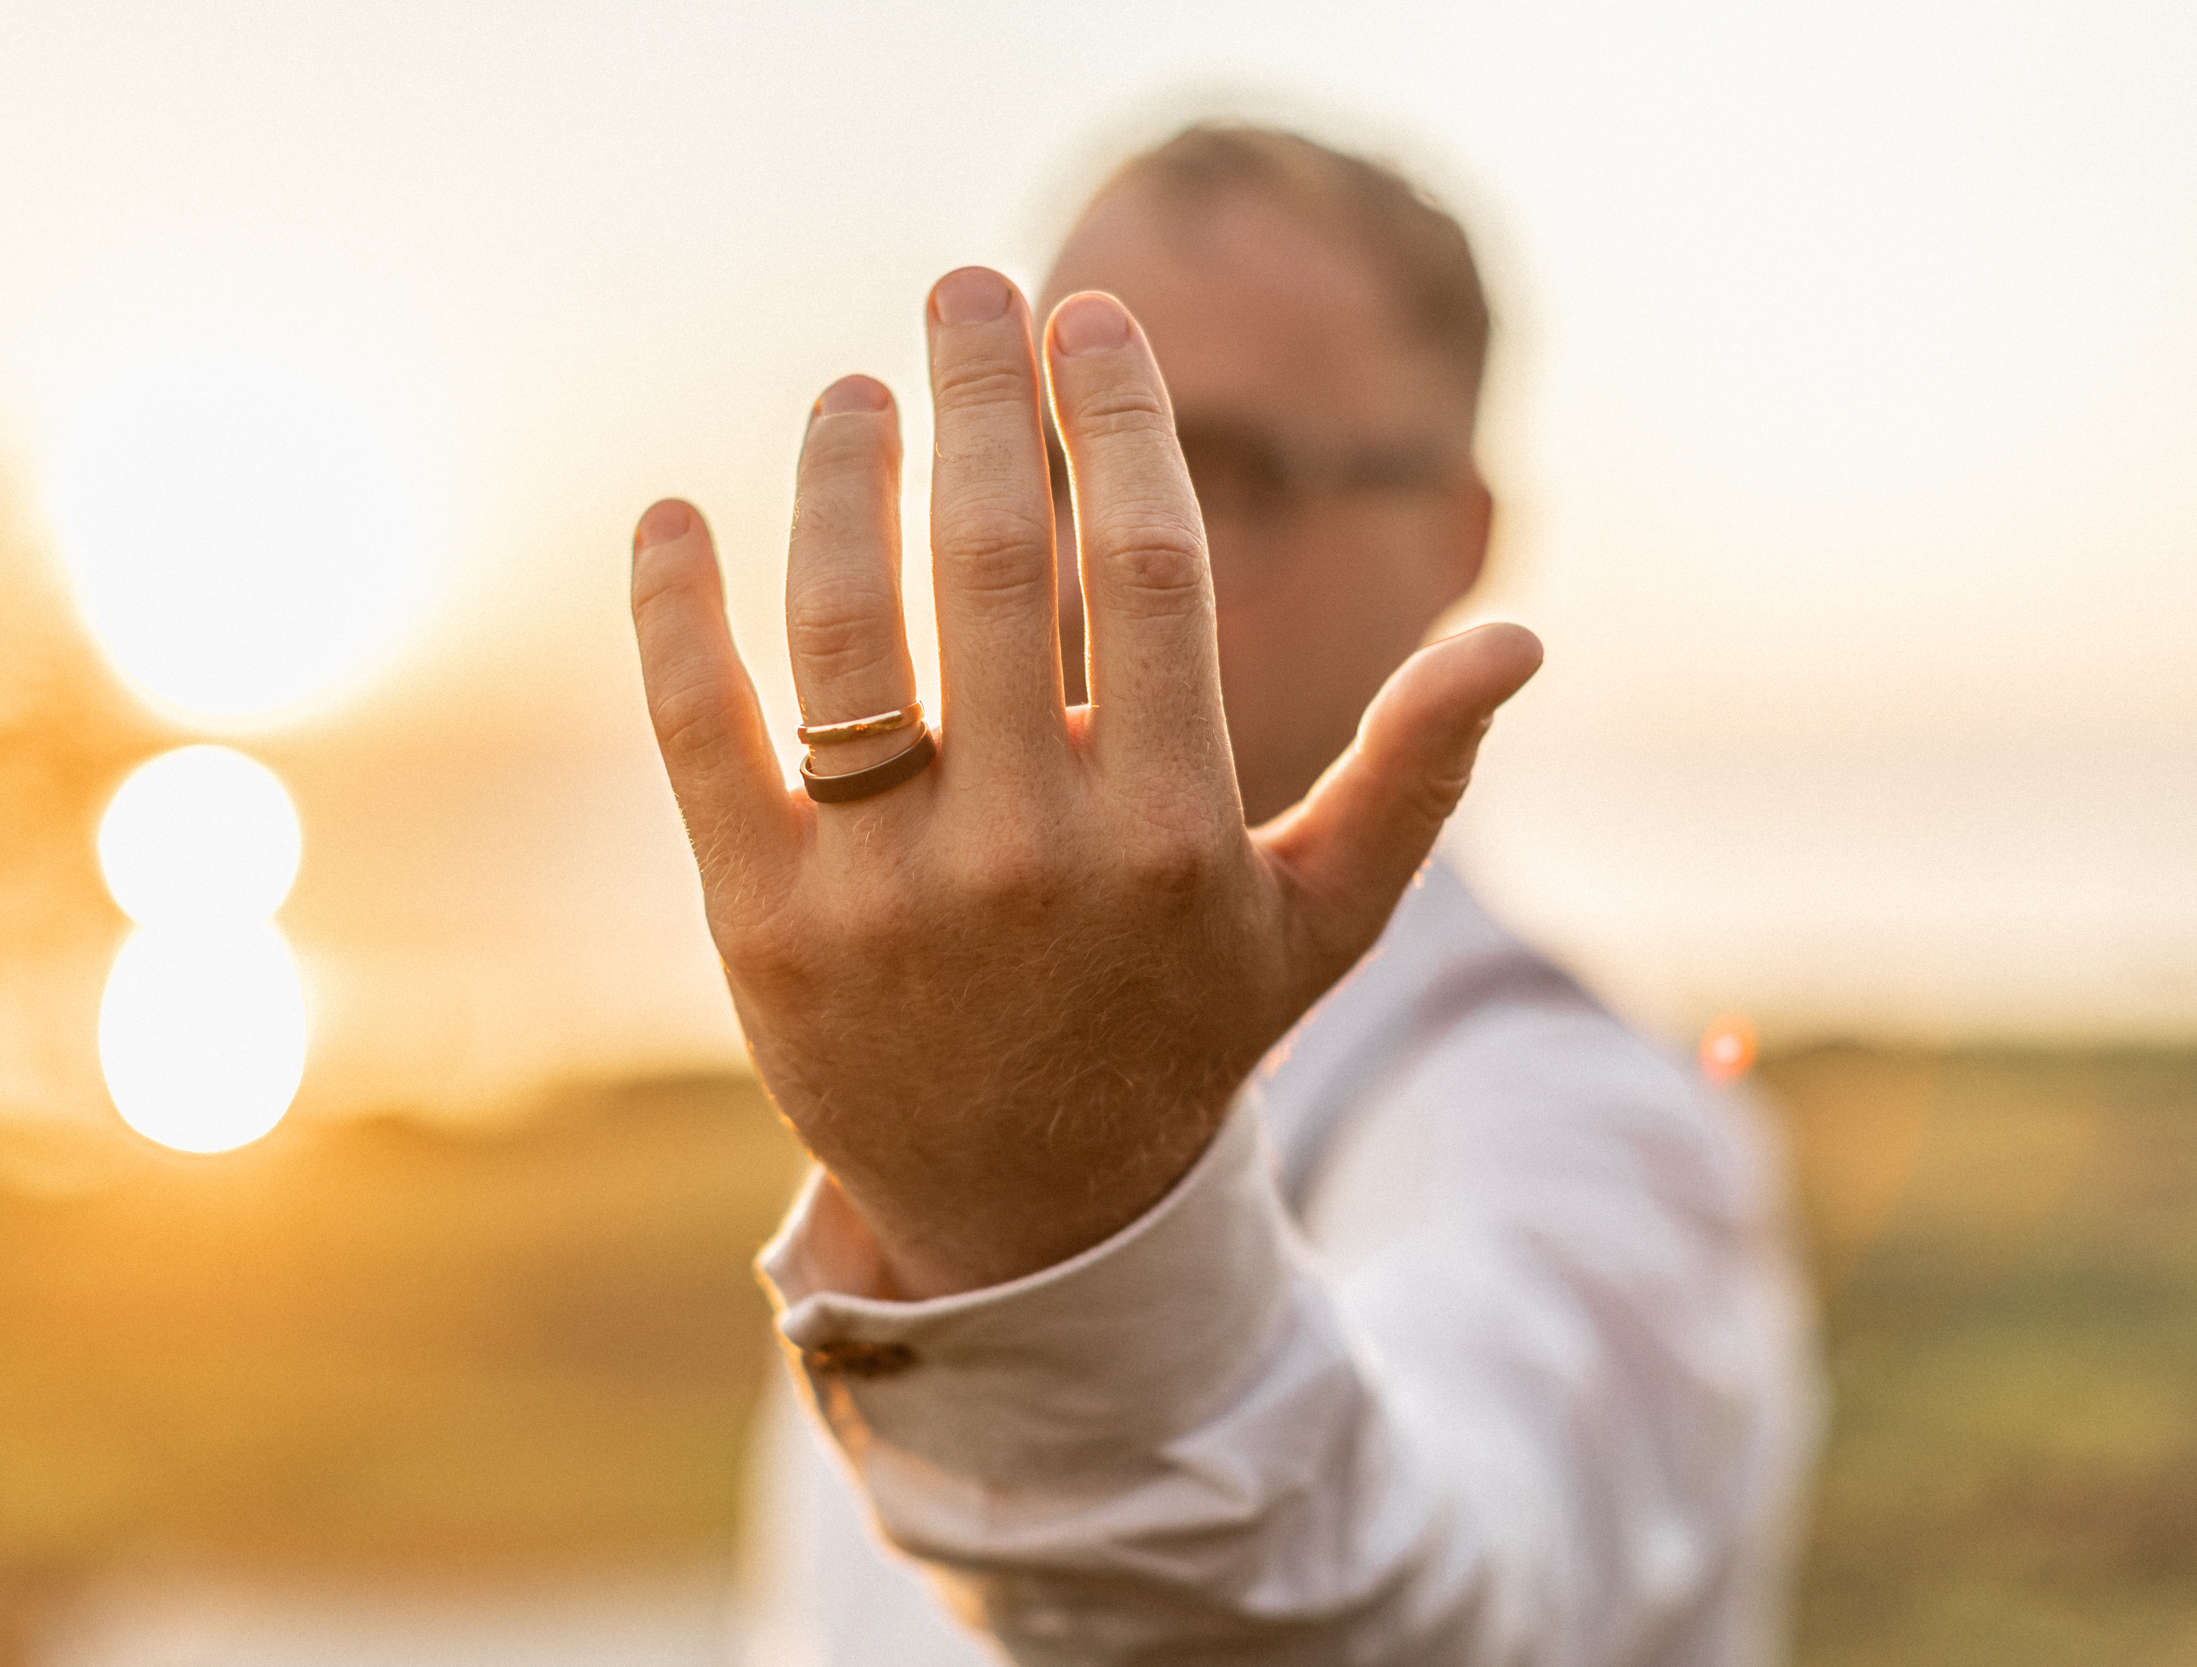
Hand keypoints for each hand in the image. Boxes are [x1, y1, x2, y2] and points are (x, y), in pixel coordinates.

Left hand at [631, 267, 1539, 1298]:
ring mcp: (884, 893)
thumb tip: (1523, 637)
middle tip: (963, 286)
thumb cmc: (1182, 1030)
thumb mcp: (1317, 921)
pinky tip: (673, 516)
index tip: (1087, 316)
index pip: (1145, 568)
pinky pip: (700, 735)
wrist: (1029, 1212)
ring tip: (851, 393)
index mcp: (1172, 834)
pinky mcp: (764, 926)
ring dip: (837, 477)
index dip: (1115, 420)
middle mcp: (1027, 855)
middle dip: (975, 396)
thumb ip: (1416, 777)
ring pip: (840, 628)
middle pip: (989, 563)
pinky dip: (674, 615)